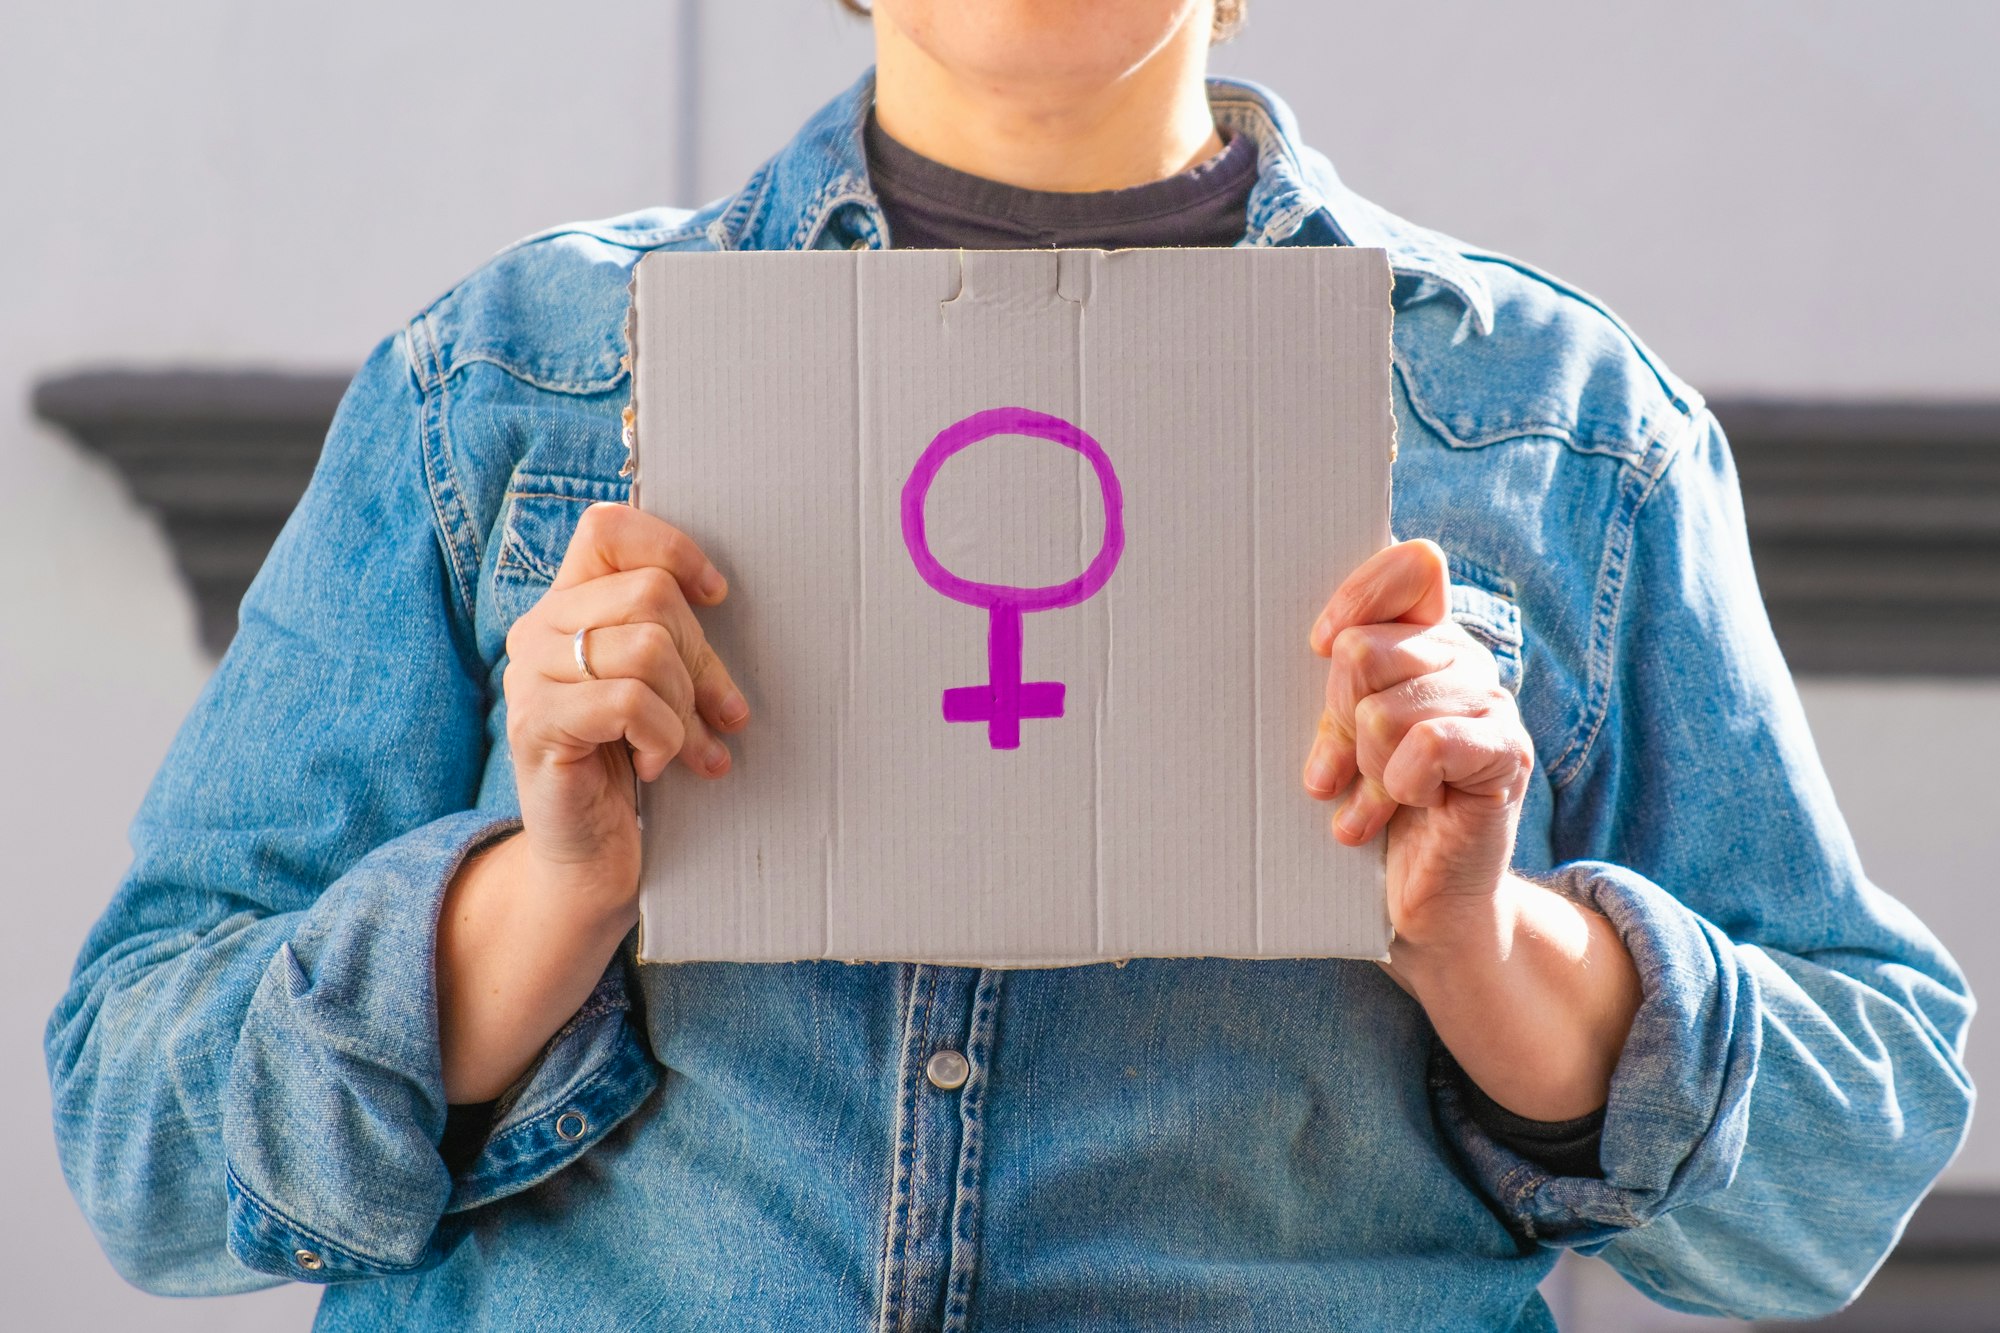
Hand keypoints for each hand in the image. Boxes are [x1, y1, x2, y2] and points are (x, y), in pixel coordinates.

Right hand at [500, 501, 747, 920]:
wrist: (588, 857)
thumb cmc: (629, 765)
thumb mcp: (655, 685)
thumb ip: (665, 634)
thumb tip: (717, 593)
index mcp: (565, 606)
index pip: (607, 527)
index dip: (672, 548)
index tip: (716, 595)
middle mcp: (537, 629)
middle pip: (650, 593)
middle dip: (702, 659)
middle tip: (718, 714)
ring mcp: (530, 677)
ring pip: (647, 647)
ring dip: (685, 708)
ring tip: (683, 748)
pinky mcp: (537, 726)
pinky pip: (629, 702)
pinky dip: (663, 737)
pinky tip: (654, 766)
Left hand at [1301, 539, 1533, 946]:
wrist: (1428, 897)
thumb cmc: (1374, 808)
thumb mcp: (1343, 733)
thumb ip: (1341, 681)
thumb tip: (1328, 645)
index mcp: (1427, 639)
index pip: (1413, 565)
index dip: (1359, 597)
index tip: (1320, 646)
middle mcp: (1467, 659)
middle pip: (1366, 650)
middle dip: (1341, 719)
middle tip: (1352, 765)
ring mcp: (1493, 703)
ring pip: (1383, 709)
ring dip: (1368, 766)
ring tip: (1382, 794)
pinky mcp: (1507, 753)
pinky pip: (1427, 745)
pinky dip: (1401, 785)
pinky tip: (1413, 805)